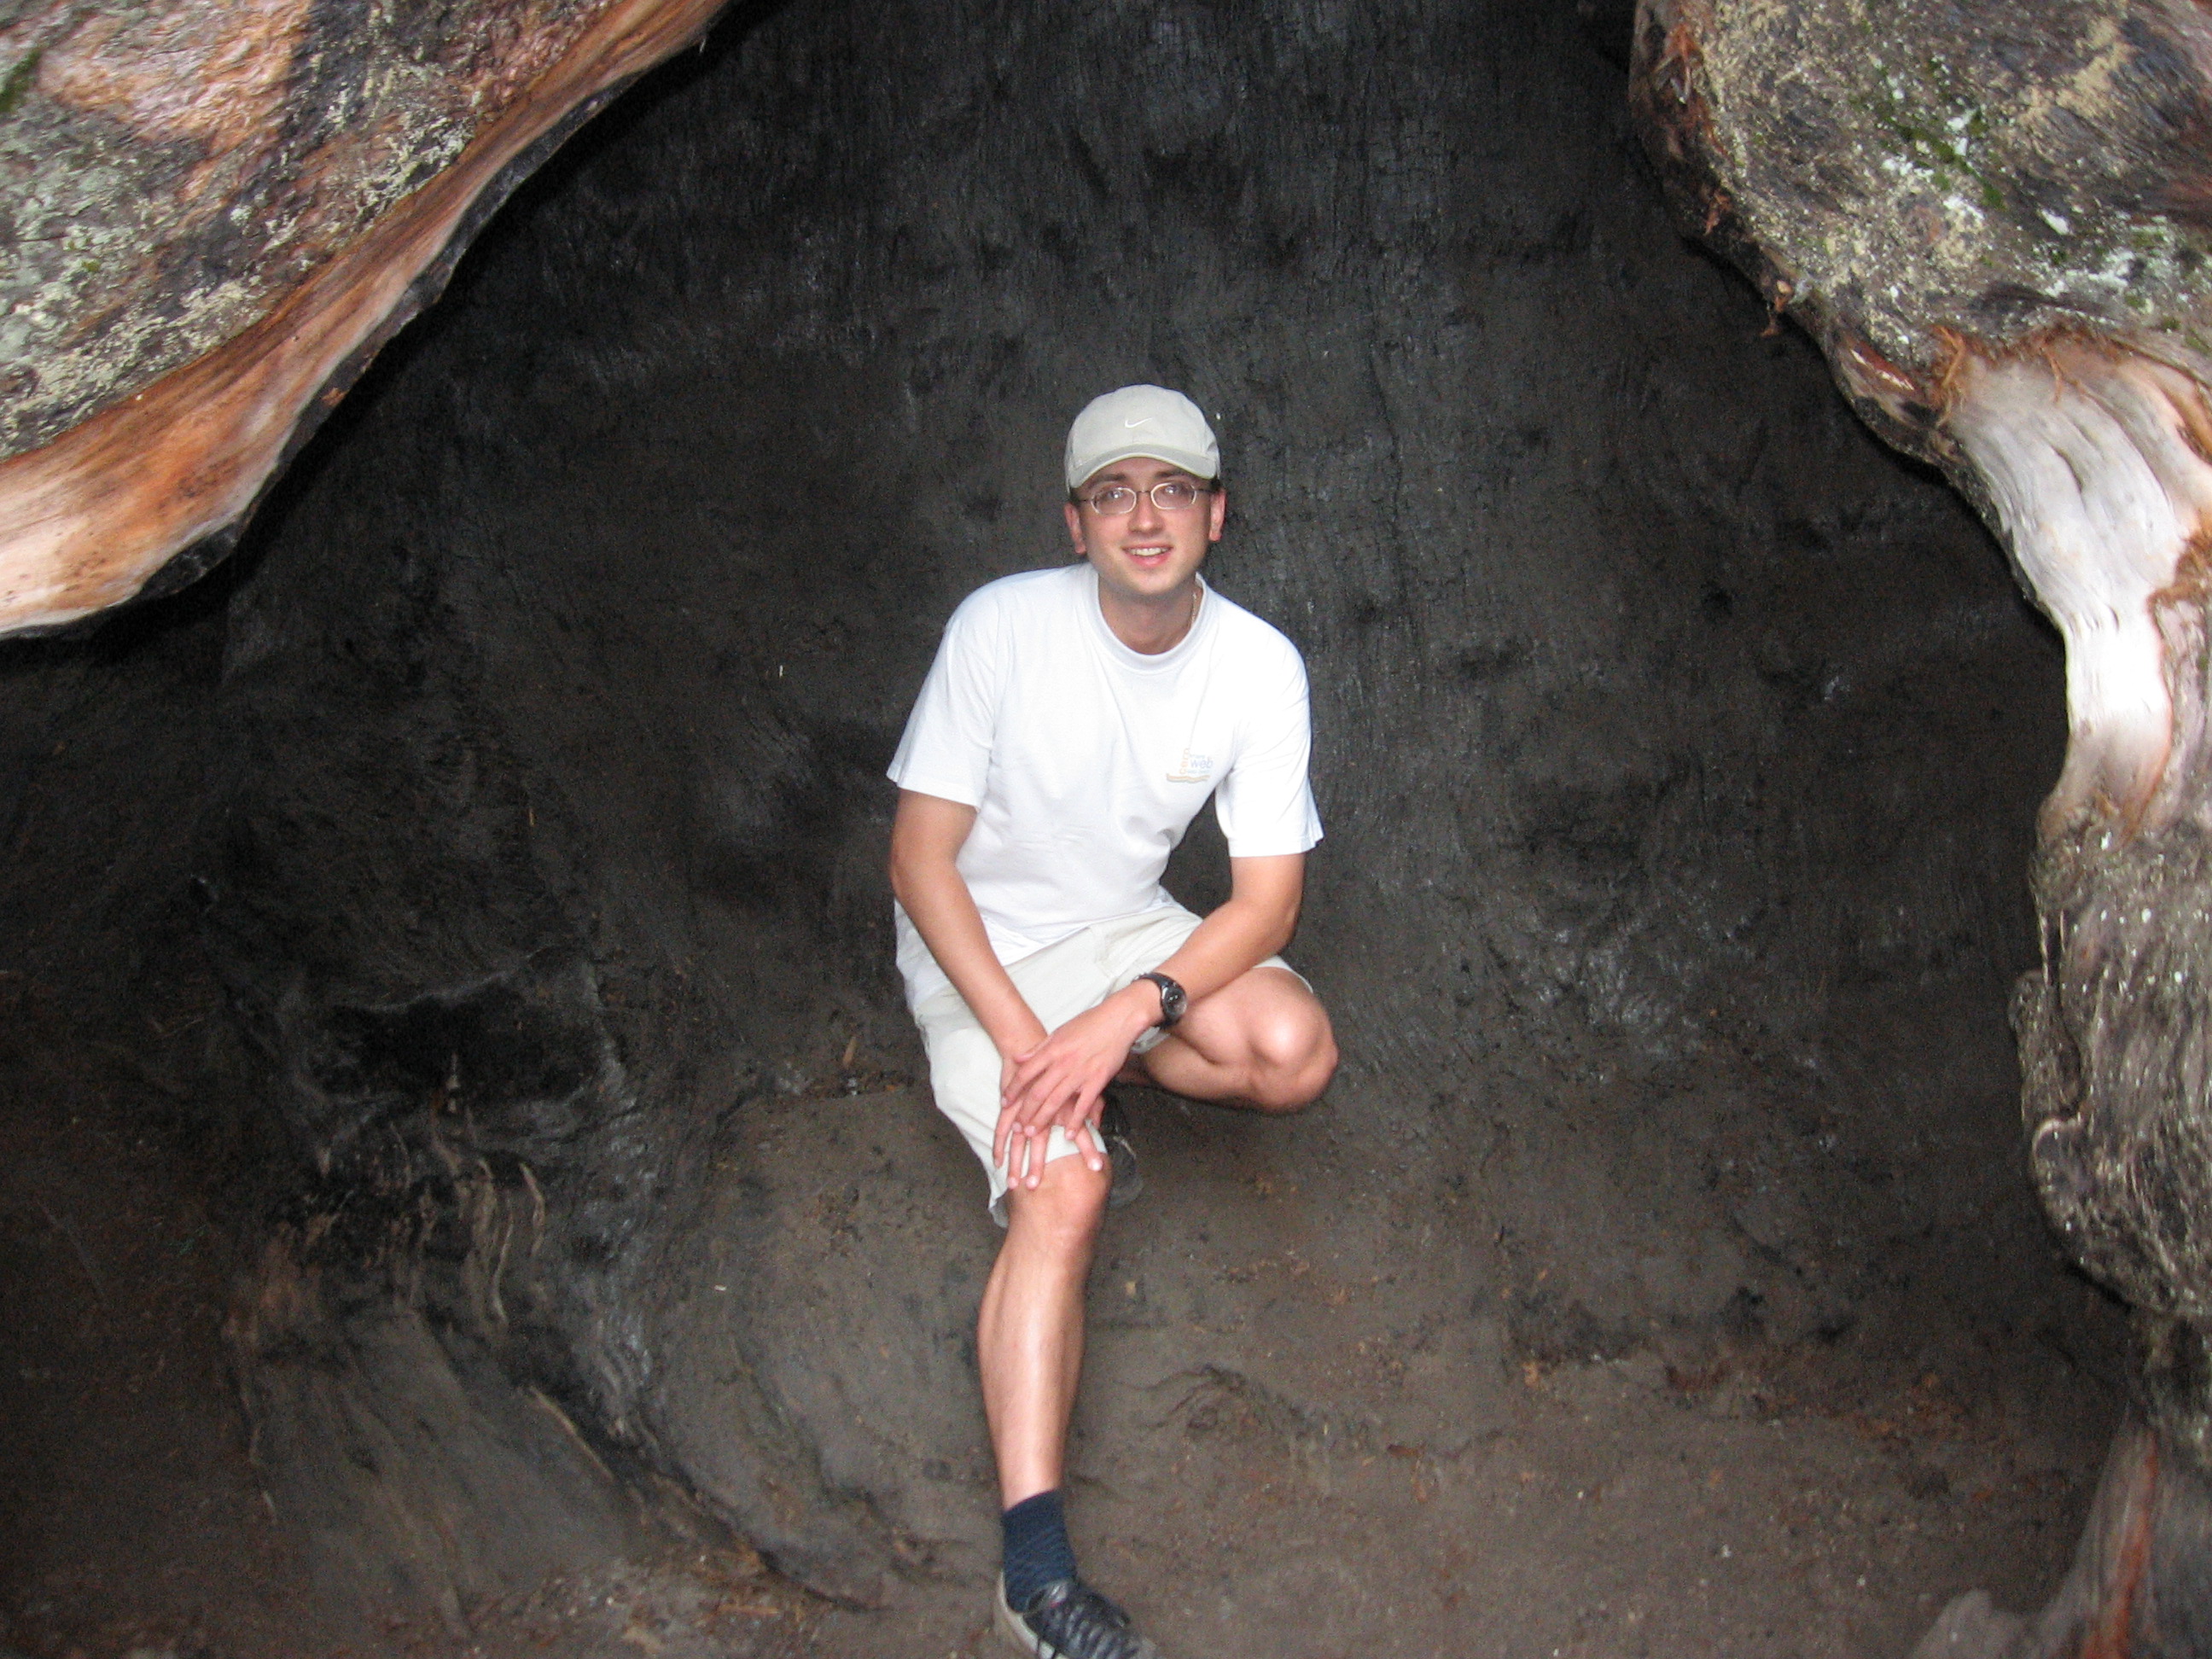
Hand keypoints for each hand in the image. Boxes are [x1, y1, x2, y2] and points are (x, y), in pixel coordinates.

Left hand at [991, 986, 1156, 1188]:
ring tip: (1033, 1133)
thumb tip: (1017, 1058)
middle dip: (1024, 1112)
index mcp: (1052, 1049)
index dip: (1012, 1090)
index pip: (1025, 1073)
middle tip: (1016, 1128)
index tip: (1004, 1103)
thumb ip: (1038, 1048)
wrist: (1118, 1019)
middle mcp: (1063, 1063)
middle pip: (1037, 1092)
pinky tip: (1067, 1133)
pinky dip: (1075, 1121)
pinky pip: (1083, 1105)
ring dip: (1042, 1119)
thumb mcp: (1059, 1031)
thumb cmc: (1089, 1023)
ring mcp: (1080, 1073)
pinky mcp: (1098, 1080)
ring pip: (1056, 1101)